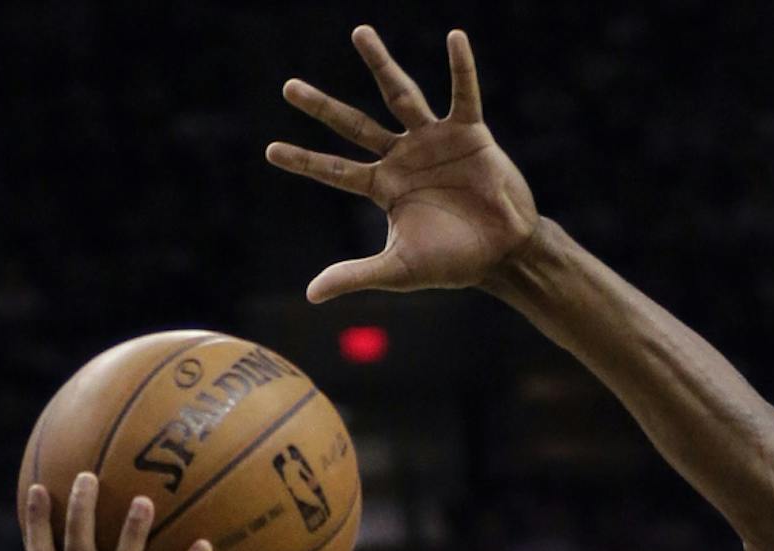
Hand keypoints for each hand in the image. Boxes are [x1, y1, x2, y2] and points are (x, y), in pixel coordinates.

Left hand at [269, 26, 539, 301]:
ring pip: (400, 94)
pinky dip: (461, 67)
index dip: (304, 161)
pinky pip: (464, 93)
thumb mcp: (399, 270)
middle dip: (322, 108)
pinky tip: (455, 38)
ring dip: (380, 64)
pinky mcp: (469, 132)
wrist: (502, 254)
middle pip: (353, 125)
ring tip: (359, 33)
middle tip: (288, 87)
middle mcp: (403, 157)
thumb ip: (355, 275)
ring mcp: (434, 140)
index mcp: (385, 187)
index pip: (335, 171)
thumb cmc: (453, 262)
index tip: (270, 151)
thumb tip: (311, 295)